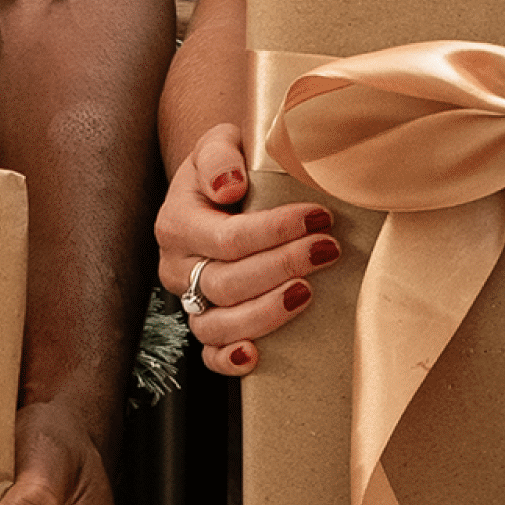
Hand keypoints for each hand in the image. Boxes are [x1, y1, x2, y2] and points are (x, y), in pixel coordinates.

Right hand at [152, 123, 342, 377]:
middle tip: (328, 250)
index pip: (228, 238)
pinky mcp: (204, 324)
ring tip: (308, 293)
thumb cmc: (226, 167)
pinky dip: (229, 360)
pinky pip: (209, 354)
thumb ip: (219, 155)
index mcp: (177, 222)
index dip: (276, 231)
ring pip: (217, 324)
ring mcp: (188, 300)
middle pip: (227, 282)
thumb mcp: (219, 144)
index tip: (319, 218)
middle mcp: (176, 267)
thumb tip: (231, 186)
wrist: (218, 189)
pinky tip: (256, 355)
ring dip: (266, 313)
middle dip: (283, 267)